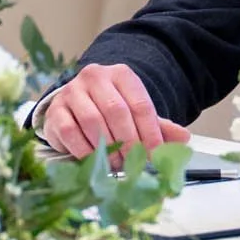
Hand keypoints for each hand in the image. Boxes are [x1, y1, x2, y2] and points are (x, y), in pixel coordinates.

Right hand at [36, 63, 191, 160]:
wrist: (74, 108)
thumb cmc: (109, 112)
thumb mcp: (136, 115)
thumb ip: (158, 127)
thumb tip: (184, 139)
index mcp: (121, 75)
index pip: (140, 104)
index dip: (150, 132)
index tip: (156, 154)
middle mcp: (95, 77)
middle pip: (117, 111)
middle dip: (129, 141)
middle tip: (135, 162)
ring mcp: (72, 91)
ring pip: (93, 121)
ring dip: (107, 147)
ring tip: (117, 164)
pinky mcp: (55, 110)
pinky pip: (71, 132)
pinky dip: (85, 151)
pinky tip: (95, 160)